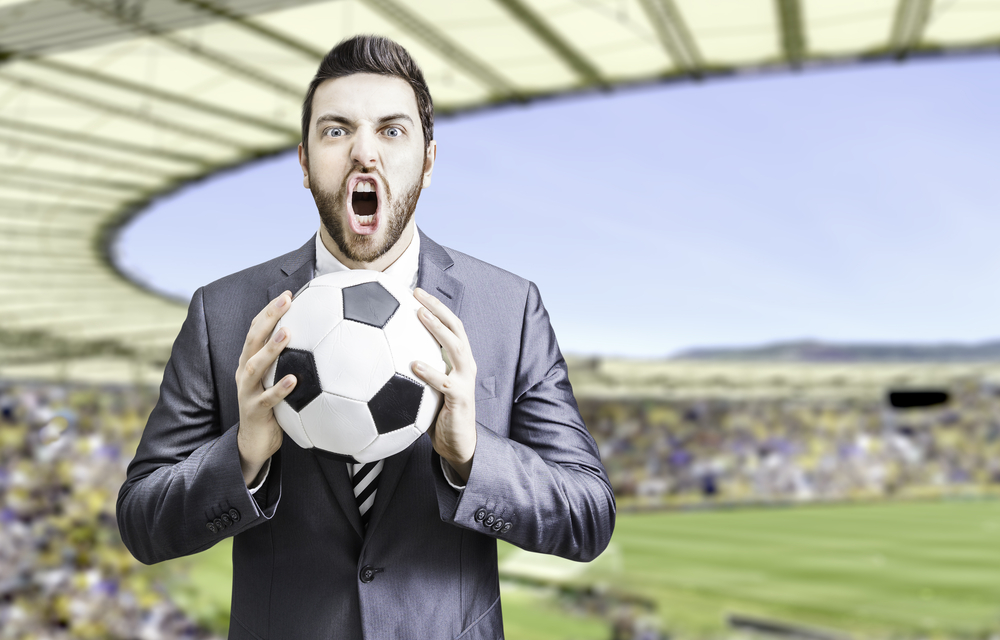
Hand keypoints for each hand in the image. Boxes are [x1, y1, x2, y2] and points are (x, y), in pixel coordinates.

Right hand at [235, 291, 295, 485]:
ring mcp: (247, 391)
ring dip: (271, 348)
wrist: (255, 441)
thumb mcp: (280, 380)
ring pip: (255, 366)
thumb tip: (324, 342)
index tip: (289, 294)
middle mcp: (246, 372)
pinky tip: (295, 380)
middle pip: (252, 339)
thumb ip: (294, 362)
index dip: (269, 310)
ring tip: (288, 333)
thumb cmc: (275, 407)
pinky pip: (267, 399)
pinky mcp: (254, 411)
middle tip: (286, 300)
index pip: (257, 330)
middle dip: (268, 317)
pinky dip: (280, 389)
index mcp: (251, 361)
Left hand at [410, 287, 476, 481]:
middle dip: (437, 307)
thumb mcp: (424, 388)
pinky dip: (429, 372)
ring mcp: (465, 381)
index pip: (450, 325)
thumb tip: (377, 355)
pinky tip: (413, 365)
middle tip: (417, 294)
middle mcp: (464, 365)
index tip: (415, 291)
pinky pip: (444, 383)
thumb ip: (410, 370)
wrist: (457, 444)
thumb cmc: (436, 414)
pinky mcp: (460, 399)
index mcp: (457, 360)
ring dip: (437, 329)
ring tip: (420, 316)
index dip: (435, 306)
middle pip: (455, 327)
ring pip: (455, 347)